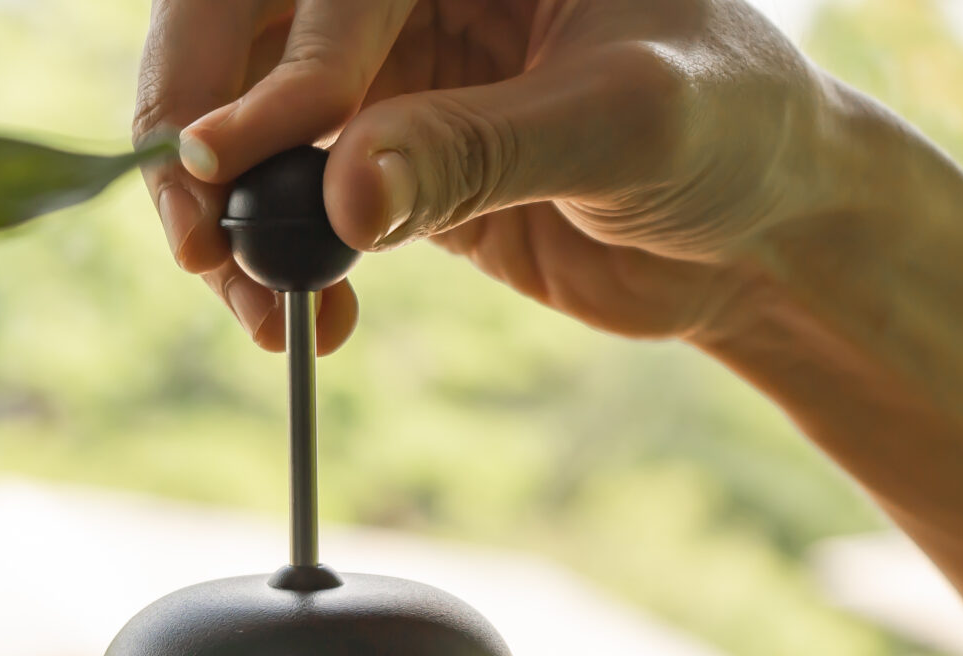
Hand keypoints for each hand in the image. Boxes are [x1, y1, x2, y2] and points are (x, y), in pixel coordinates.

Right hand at [135, 0, 851, 350]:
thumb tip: (341, 192)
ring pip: (244, 119)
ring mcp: (387, 72)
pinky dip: (269, 264)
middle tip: (195, 233)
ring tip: (249, 300)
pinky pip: (285, 202)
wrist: (766, 227)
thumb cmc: (738, 127)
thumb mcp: (625, 124)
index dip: (280, 65)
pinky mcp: (382, 161)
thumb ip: (479, 149)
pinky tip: (298, 319)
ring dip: (224, 215)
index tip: (239, 162)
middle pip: (246, 24)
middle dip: (198, 125)